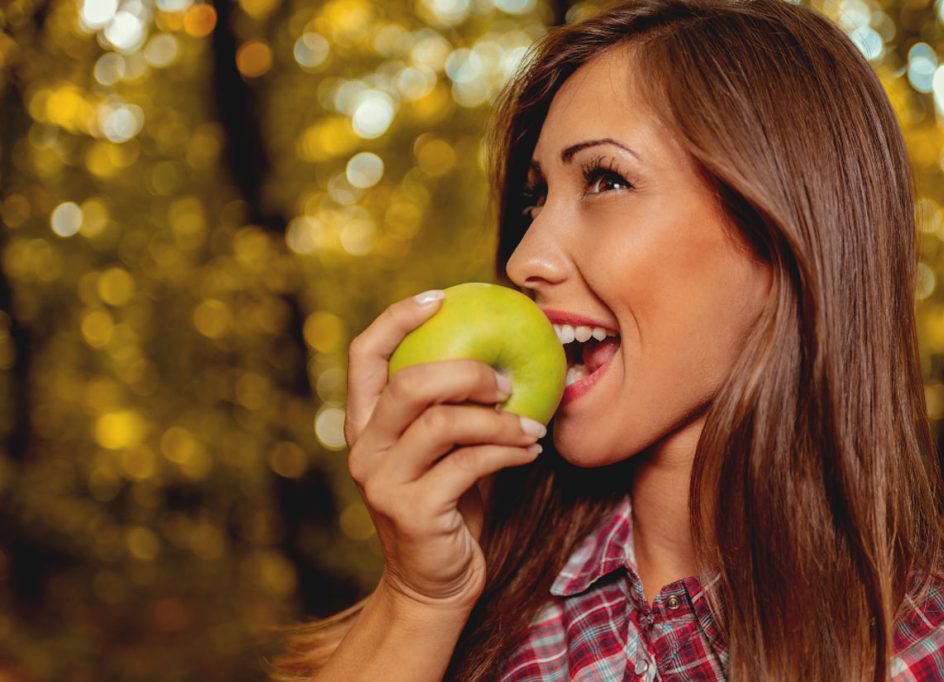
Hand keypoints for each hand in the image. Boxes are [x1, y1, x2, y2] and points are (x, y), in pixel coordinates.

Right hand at [344, 290, 546, 610]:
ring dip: (498, 418)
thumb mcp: (444, 450)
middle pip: (407, 383)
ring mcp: (383, 481)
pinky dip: (508, 450)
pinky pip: (469, 464)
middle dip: (464, 371)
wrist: (435, 584)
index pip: (364, 355)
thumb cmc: (449, 505)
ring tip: (533, 423)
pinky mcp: (412, 511)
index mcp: (365, 424)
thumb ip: (452, 407)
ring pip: (442, 423)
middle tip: (505, 379)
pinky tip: (531, 449)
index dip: (397, 319)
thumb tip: (503, 351)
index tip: (441, 298)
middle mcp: (364, 448)